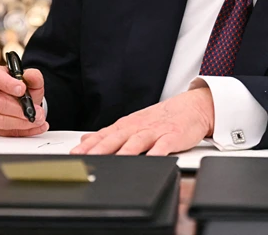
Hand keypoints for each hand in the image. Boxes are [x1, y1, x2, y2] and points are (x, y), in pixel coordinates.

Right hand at [0, 65, 47, 136]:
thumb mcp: (29, 78)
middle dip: (20, 110)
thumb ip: (33, 75)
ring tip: (38, 120)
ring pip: (1, 121)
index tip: (22, 89)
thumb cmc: (20, 86)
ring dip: (22, 123)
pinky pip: (5, 132)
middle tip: (37, 111)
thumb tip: (30, 76)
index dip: (8, 85)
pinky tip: (36, 127)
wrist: (19, 98)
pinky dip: (24, 131)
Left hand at [71, 88, 213, 155]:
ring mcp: (156, 131)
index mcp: (128, 125)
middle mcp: (139, 127)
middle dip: (101, 149)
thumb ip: (110, 134)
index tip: (75, 155)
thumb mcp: (133, 123)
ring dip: (125, 151)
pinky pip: (164, 145)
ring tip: (115, 161)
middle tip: (87, 159)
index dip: (89, 145)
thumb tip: (85, 140)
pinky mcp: (173, 136)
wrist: (193, 107)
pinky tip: (151, 159)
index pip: (104, 135)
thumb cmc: (162, 118)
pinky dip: (157, 152)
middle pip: (117, 138)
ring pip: (138, 141)